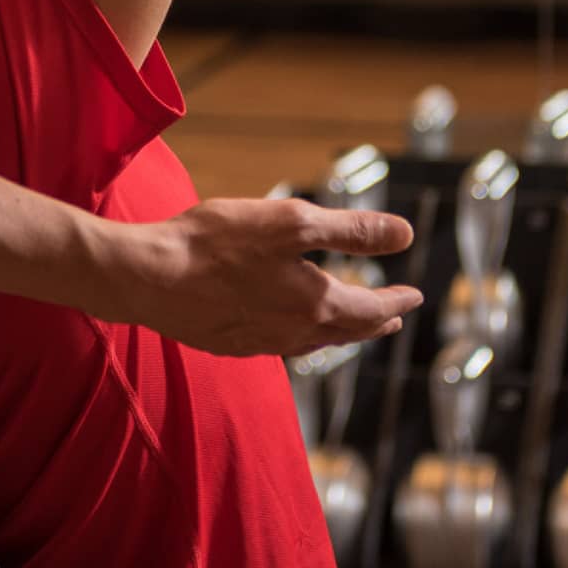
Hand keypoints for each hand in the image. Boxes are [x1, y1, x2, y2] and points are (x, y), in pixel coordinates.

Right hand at [107, 197, 420, 356]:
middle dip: (374, 321)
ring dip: (340, 332)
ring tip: (349, 324)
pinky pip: (280, 344)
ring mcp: (260, 341)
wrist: (151, 278)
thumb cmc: (218, 243)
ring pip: (314, 342)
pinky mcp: (229, 341)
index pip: (371, 309)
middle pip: (347, 331)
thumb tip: (405, 234)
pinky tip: (288, 329)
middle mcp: (294, 332)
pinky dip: (301, 336)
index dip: (396, 300)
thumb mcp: (290, 222)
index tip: (415, 295)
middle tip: (393, 316)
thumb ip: (349, 230)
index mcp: (316, 303)